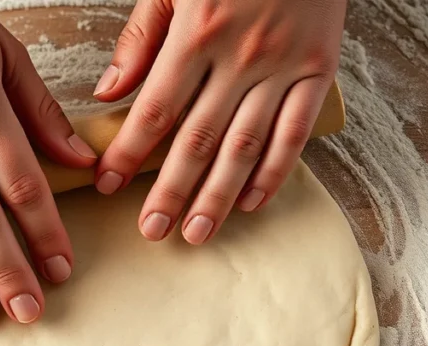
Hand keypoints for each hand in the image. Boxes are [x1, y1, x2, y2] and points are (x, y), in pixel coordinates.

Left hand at [93, 0, 344, 243]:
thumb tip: (110, 93)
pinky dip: (274, 172)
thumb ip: (141, 37)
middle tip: (151, 231)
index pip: (156, 110)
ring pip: (245, 146)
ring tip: (195, 232)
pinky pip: (294, 133)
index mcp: (197, 32)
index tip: (107, 185)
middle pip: (198, 140)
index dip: (129, 153)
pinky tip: (251, 201)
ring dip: (218, 196)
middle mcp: (241, 56)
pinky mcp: (319, 71)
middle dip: (170, 191)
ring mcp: (284, 67)